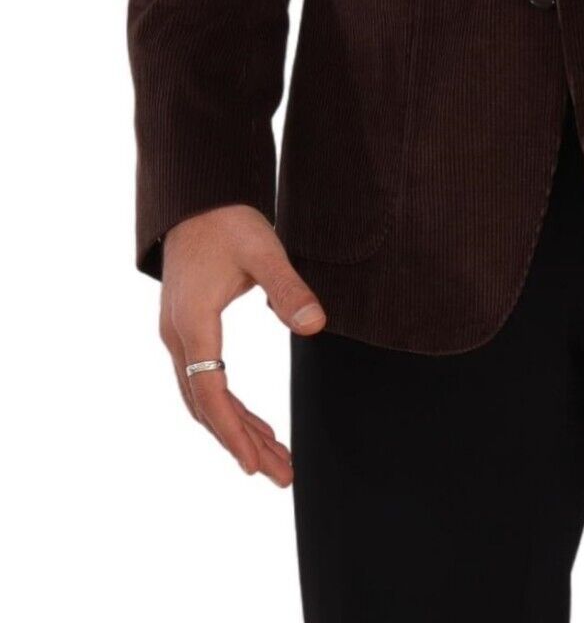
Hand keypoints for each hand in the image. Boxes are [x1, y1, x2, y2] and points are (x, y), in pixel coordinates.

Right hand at [160, 205, 326, 485]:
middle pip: (206, 405)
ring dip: (237, 430)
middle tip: (280, 475)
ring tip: (274, 461)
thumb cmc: (228, 221)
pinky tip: (253, 425)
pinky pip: (205, 382)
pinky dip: (229, 408)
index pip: (210, 392)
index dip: (233, 431)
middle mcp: (178, 336)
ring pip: (204, 398)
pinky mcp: (188, 330)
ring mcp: (179, 335)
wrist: (197, 197)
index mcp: (193, 322)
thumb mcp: (263, 250)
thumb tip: (316, 327)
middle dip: (242, 443)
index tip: (254, 465)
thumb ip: (288, 288)